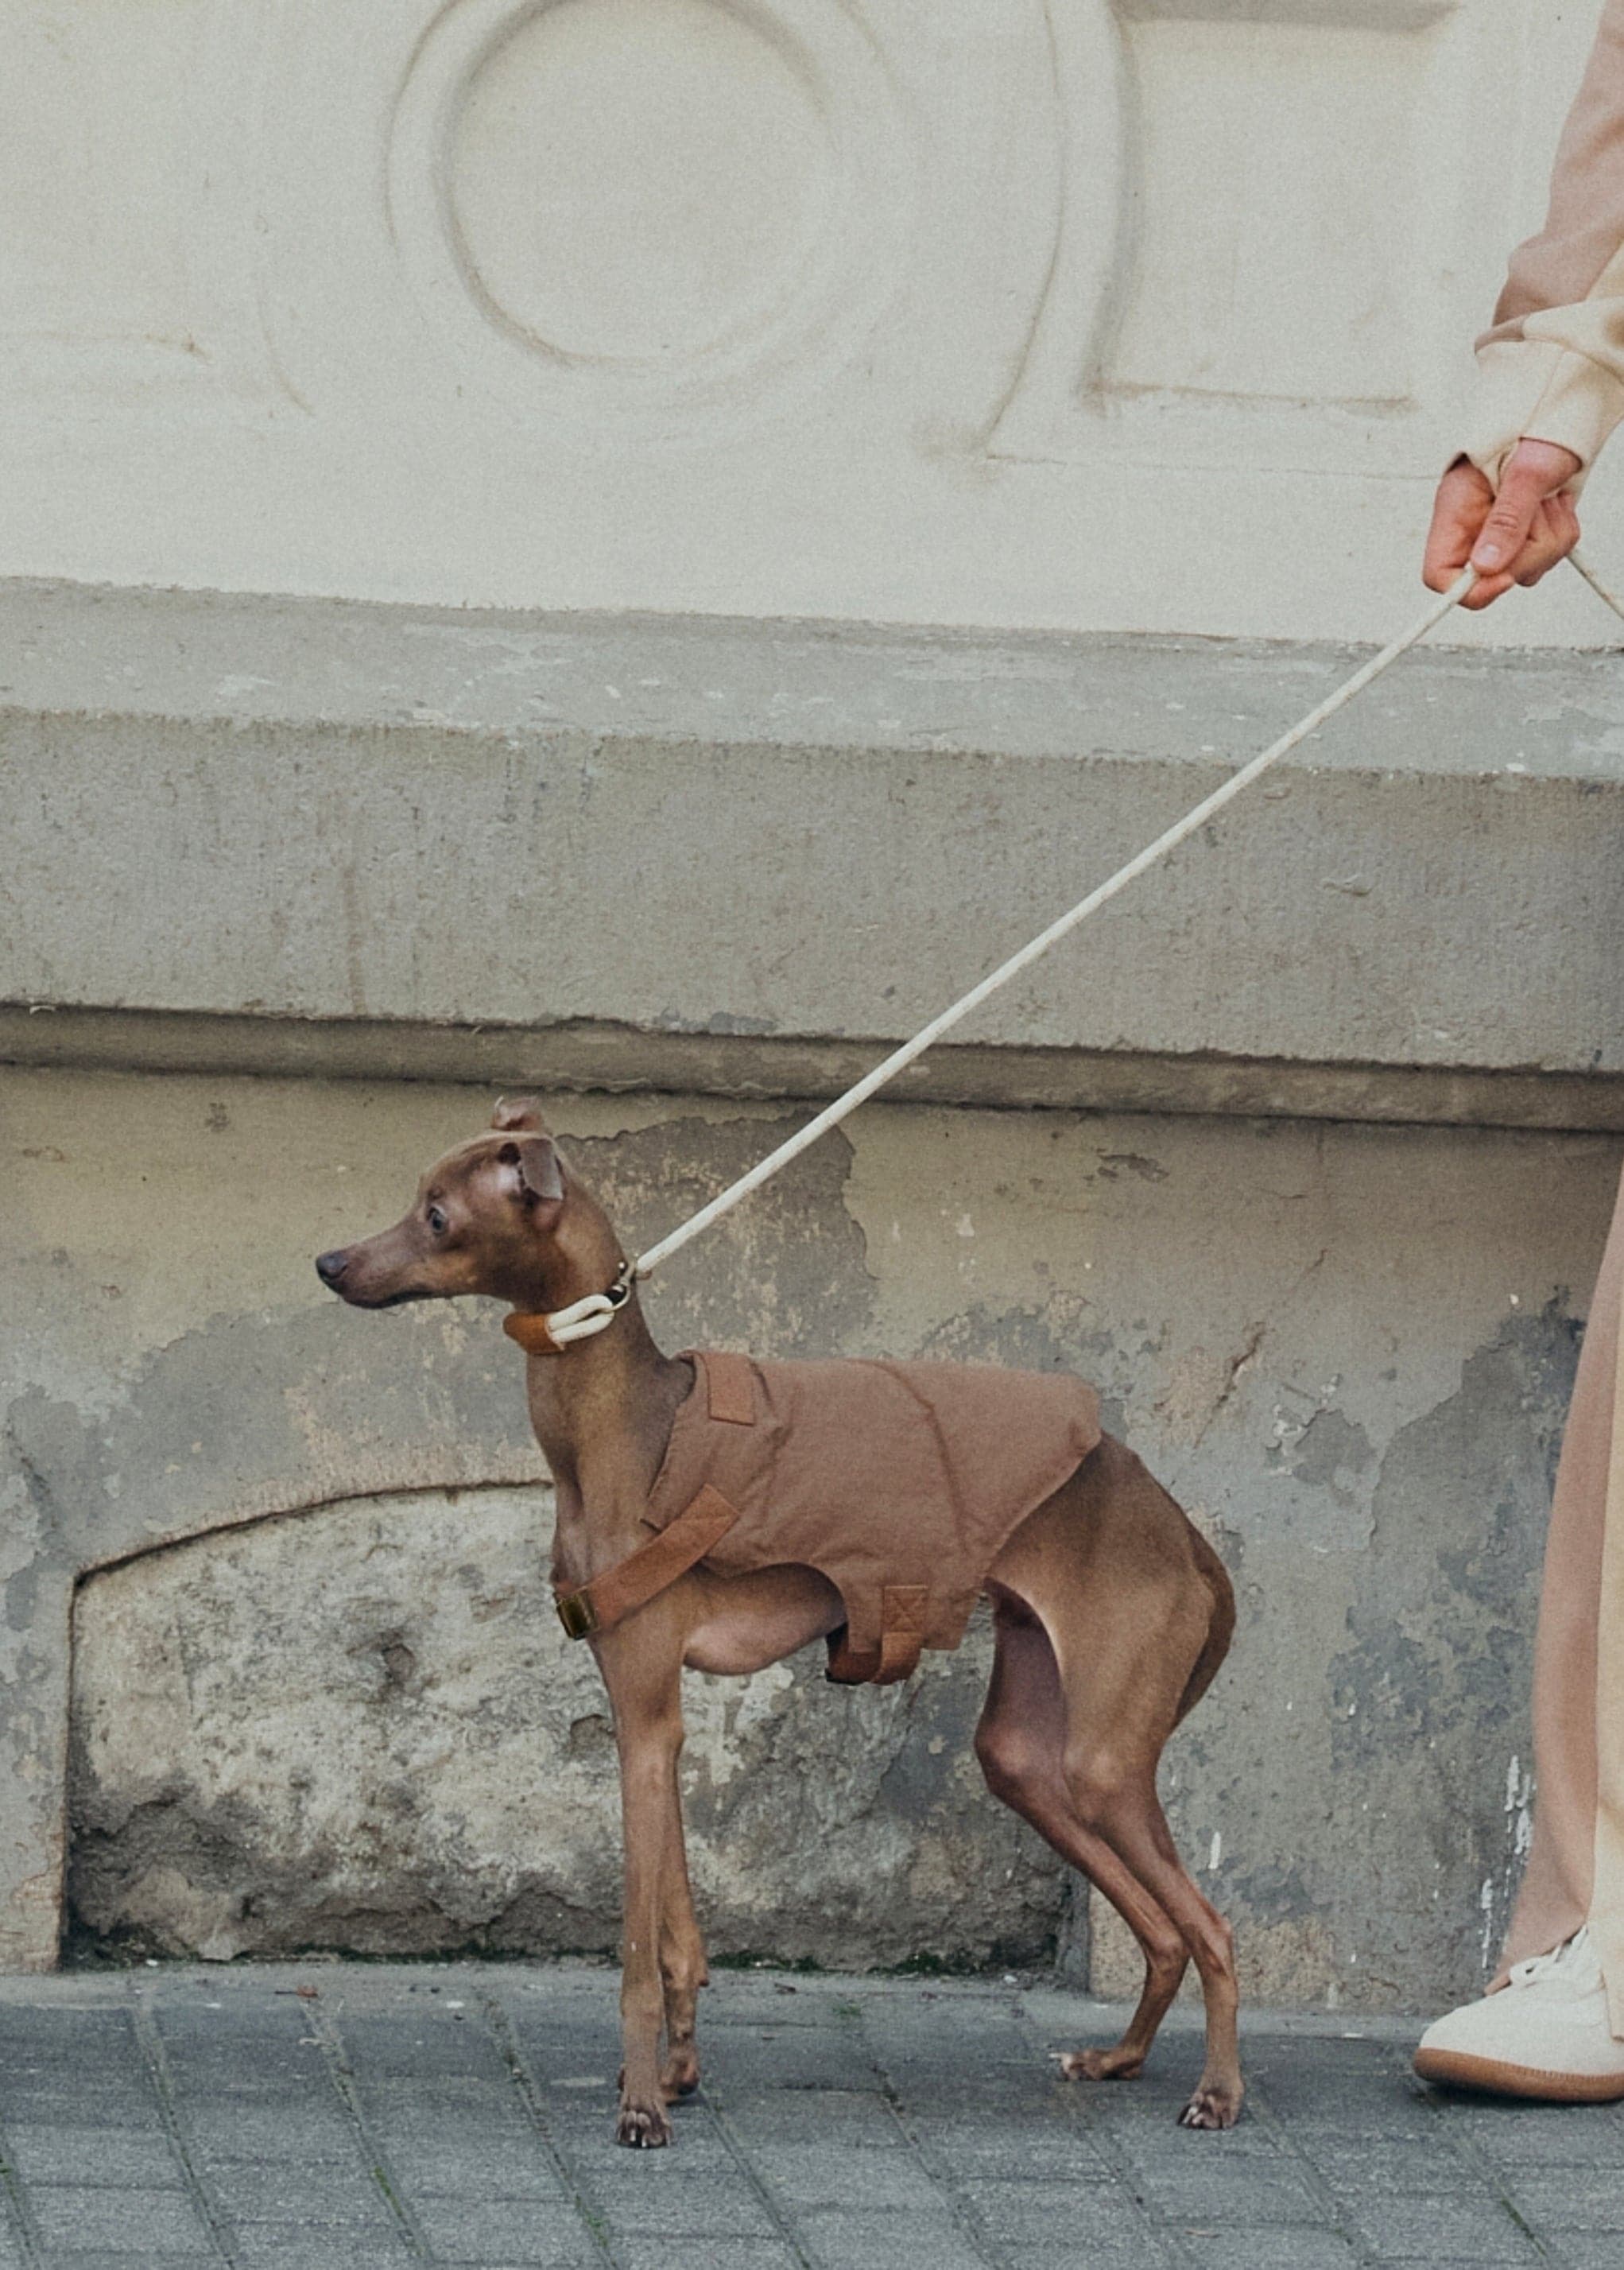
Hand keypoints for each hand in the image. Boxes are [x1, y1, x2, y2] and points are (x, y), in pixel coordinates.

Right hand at [1423, 438, 1581, 608]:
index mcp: (1455, 514)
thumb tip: (1484, 567)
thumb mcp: (1524, 473)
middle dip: (1527, 551)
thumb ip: (1505, 521)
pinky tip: (1555, 503)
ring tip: (1547, 498)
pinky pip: (1551, 556)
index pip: (1439, 575)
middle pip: (1494, 577)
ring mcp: (1503, 536)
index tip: (1503, 575)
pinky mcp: (1529, 536)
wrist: (1558, 412)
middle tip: (1537, 512)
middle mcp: (1475, 530)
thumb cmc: (1534, 430)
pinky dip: (1562, 531)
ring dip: (1550, 535)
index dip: (1469, 587)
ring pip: (1528, 569)